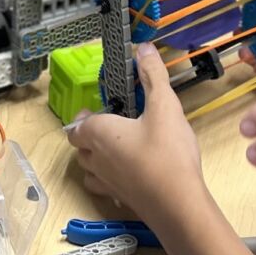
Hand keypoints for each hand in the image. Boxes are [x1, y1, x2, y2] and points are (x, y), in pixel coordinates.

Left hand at [67, 44, 205, 225]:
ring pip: (89, 169)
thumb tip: (143, 49)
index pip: (76, 125)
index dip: (83, 116)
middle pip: (79, 146)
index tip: (98, 109)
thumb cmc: (167, 154)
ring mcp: (107, 183)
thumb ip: (153, 76)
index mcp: (99, 133)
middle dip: (88, 135)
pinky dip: (109, 180)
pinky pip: (105, 188)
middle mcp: (96, 159)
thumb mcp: (165, 107)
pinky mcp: (122, 200)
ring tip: (114, 148)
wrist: (179, 205)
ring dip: (95, 158)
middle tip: (109, 125)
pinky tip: (128, 175)